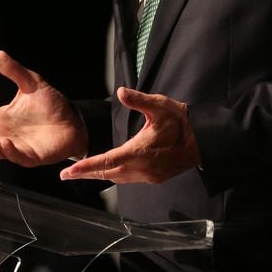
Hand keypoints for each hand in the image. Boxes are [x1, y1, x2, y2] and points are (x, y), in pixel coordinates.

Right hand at [0, 50, 87, 165]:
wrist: (74, 121)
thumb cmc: (52, 105)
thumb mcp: (32, 84)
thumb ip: (14, 72)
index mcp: (1, 118)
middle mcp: (4, 134)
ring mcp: (15, 147)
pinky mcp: (29, 156)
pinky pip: (16, 156)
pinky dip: (9, 151)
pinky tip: (5, 144)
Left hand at [60, 87, 198, 183]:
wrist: (203, 140)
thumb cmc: (181, 122)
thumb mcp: (159, 106)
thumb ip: (138, 100)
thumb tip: (120, 91)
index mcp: (138, 152)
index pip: (105, 162)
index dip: (85, 167)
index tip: (68, 172)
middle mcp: (141, 168)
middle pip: (107, 174)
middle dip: (86, 174)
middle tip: (67, 175)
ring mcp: (148, 175)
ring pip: (117, 178)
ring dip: (100, 175)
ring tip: (84, 172)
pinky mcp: (154, 178)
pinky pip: (129, 179)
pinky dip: (115, 175)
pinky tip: (110, 170)